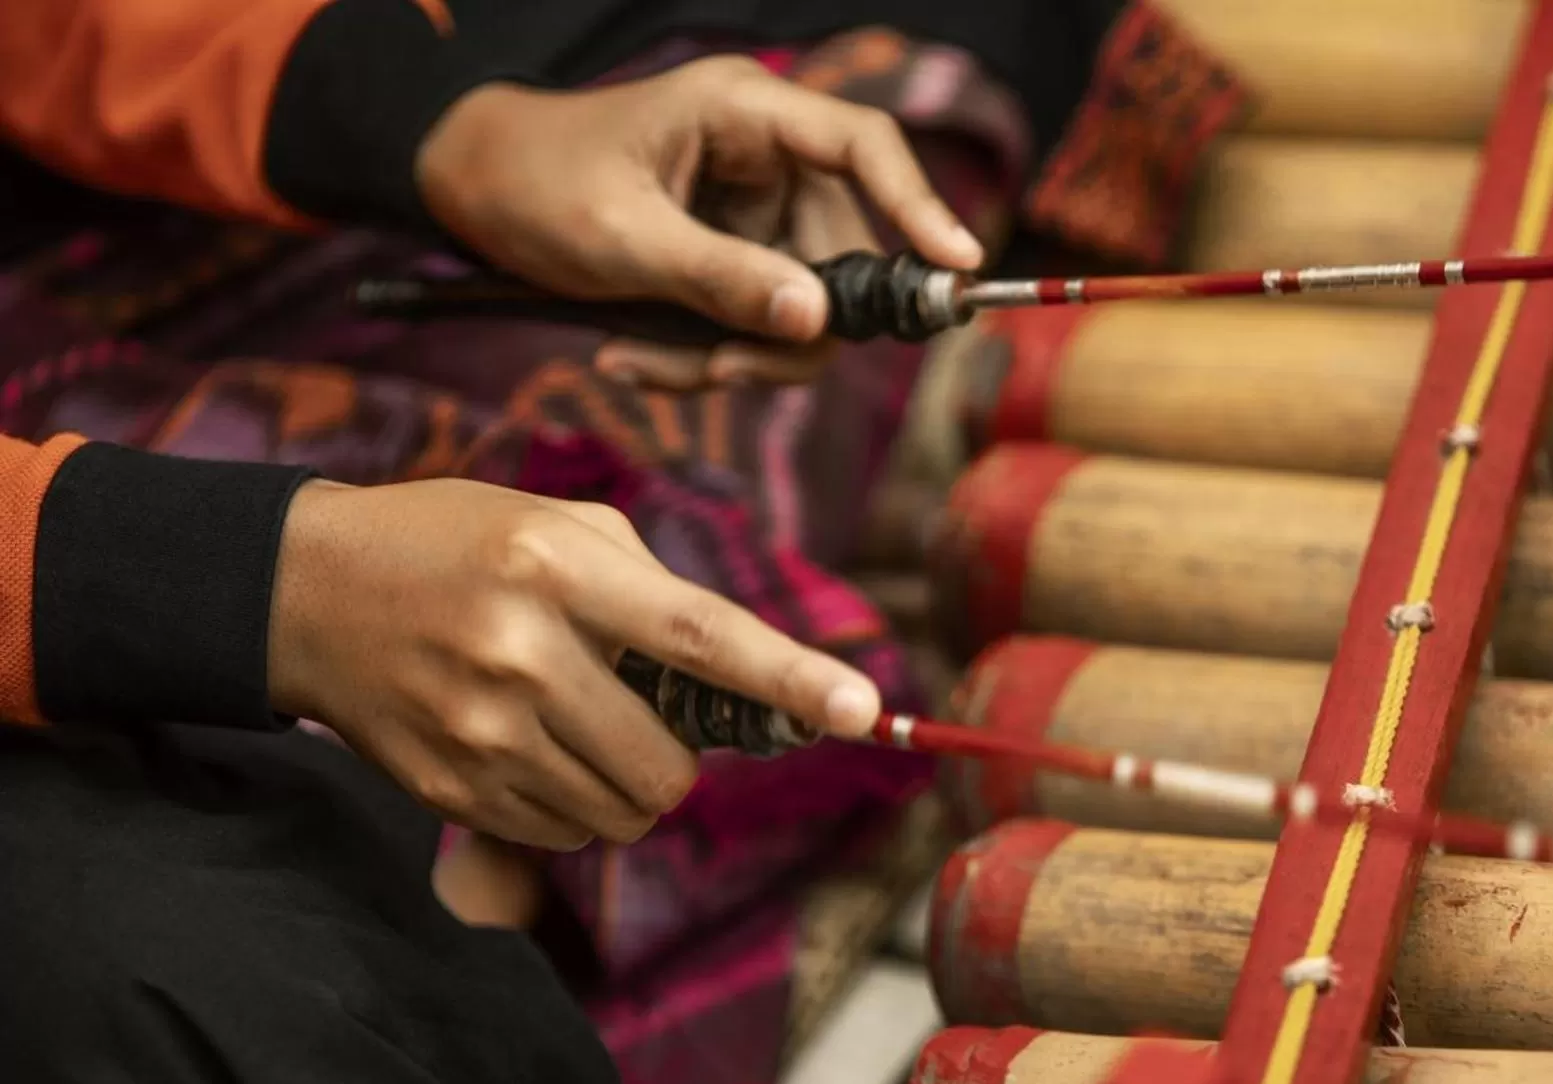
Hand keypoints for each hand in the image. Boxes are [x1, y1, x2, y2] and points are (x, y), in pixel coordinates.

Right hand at [267, 478, 880, 850]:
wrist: (303, 591)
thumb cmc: (454, 543)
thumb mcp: (552, 523)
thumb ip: (650, 587)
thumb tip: (738, 676)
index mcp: (559, 566)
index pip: (698, 633)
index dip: (787, 677)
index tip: (861, 709)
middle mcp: (520, 650)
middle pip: (666, 765)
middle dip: (679, 759)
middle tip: (640, 716)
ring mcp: (478, 729)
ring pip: (621, 813)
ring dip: (627, 786)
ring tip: (574, 725)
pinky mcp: (447, 786)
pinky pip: (564, 834)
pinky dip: (571, 806)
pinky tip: (526, 748)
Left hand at [415, 55, 984, 389]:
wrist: (467, 189)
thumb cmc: (533, 184)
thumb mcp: (621, 238)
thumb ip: (721, 279)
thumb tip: (819, 320)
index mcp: (743, 113)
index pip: (861, 147)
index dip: (918, 205)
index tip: (958, 266)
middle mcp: (764, 159)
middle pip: (838, 255)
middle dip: (785, 329)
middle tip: (721, 373)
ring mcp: (751, 213)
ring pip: (798, 307)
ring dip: (732, 356)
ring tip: (643, 364)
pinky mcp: (731, 258)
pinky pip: (755, 323)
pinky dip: (705, 356)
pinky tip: (634, 359)